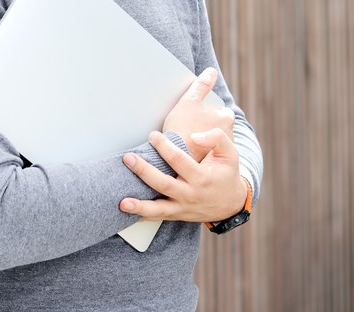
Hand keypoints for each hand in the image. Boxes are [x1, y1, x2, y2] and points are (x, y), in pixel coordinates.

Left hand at [120, 128, 249, 222]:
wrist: (231, 204)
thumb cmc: (227, 174)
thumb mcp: (230, 154)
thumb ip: (217, 138)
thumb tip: (195, 136)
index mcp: (203, 177)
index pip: (179, 161)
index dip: (165, 147)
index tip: (153, 136)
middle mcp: (191, 194)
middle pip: (164, 184)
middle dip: (144, 171)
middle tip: (128, 158)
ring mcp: (183, 207)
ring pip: (159, 209)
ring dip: (139, 206)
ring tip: (122, 202)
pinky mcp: (177, 215)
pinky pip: (158, 217)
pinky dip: (142, 216)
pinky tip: (126, 213)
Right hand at [162, 68, 232, 160]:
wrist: (172, 163)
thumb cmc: (182, 129)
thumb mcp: (189, 102)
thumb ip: (201, 85)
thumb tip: (211, 71)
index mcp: (226, 120)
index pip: (218, 109)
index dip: (203, 109)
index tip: (191, 113)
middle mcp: (228, 136)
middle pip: (214, 124)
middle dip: (204, 124)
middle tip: (187, 124)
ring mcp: (219, 152)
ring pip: (209, 139)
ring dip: (200, 138)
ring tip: (182, 136)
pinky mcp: (209, 163)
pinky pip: (203, 152)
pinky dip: (196, 150)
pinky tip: (183, 148)